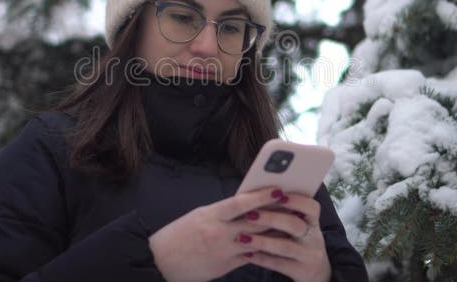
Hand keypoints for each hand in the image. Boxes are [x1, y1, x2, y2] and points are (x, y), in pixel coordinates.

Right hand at [148, 186, 285, 281]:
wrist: (160, 262)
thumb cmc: (178, 235)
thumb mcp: (198, 217)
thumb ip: (221, 212)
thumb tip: (245, 206)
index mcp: (210, 215)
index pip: (240, 203)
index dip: (261, 196)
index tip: (278, 189)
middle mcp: (218, 233)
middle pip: (254, 222)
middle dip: (276, 215)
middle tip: (296, 207)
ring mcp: (223, 251)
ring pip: (257, 241)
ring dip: (275, 233)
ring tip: (293, 225)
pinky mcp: (225, 267)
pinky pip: (250, 257)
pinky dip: (263, 250)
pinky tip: (276, 245)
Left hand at [232, 192, 331, 281]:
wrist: (314, 270)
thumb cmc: (296, 239)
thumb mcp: (298, 225)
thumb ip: (284, 212)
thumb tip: (257, 194)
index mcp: (313, 221)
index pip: (311, 207)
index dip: (296, 200)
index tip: (277, 193)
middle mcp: (315, 238)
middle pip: (295, 225)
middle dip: (271, 218)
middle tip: (249, 214)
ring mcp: (309, 256)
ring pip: (285, 246)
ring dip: (261, 240)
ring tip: (241, 237)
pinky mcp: (301, 271)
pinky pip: (278, 264)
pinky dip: (260, 258)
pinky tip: (245, 254)